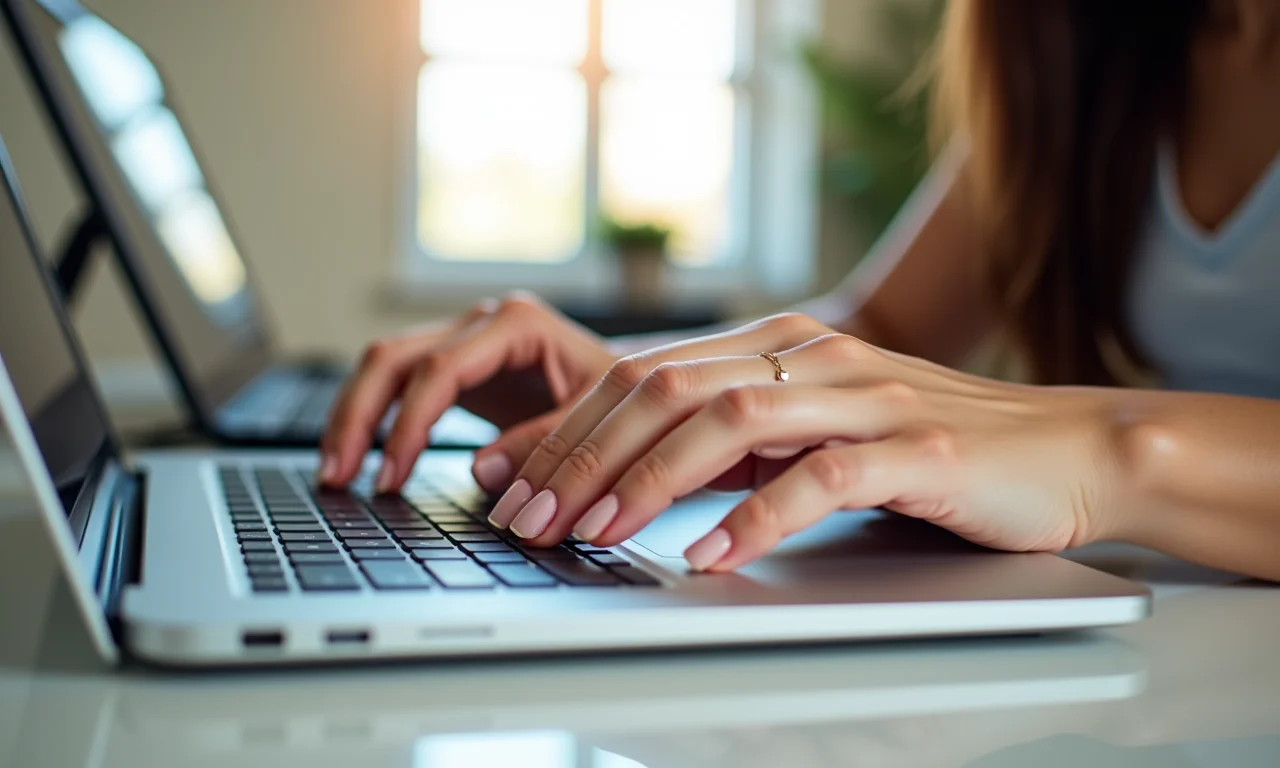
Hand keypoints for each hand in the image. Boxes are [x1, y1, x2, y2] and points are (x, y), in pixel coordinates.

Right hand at [320, 293, 615, 492]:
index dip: (410, 425)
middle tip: (339, 477)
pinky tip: (360, 463)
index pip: (440, 369)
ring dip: (353, 418)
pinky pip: (398, 385)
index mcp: (518, 324)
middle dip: (359, 417)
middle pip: (394, 357)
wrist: (634, 394)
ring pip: (384, 366)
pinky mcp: (456, 366)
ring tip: (334, 475)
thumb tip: (480, 469)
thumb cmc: (624, 405)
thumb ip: (545, 444)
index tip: (392, 475)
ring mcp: (465, 340)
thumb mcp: (597, 426)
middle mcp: (483, 323)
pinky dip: (374, 422)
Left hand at [487, 317, 1128, 570]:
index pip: (646, 374)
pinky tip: (705, 555)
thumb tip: (636, 479)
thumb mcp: (814, 436)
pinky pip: (819, 478)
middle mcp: (811, 356)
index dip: (569, 427)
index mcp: (778, 347)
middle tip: (526, 518)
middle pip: (666, 390)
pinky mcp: (915, 446)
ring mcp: (864, 396)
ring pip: (727, 422)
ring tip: (591, 534)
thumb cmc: (929, 451)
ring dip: (646, 481)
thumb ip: (737, 444)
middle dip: (583, 456)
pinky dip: (754, 518)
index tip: (510, 479)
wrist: (1064, 450)